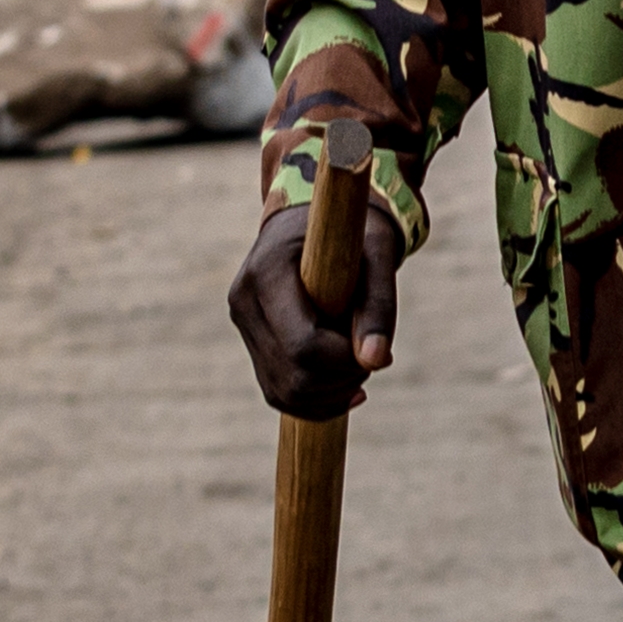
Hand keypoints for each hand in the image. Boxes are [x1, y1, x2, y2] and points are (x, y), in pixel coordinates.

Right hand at [229, 183, 398, 418]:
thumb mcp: (377, 254)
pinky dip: (316, 401)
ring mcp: (244, 325)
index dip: (345, 360)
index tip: (377, 349)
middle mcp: (244, 301)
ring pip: (283, 393)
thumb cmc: (353, 231)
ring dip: (331, 395)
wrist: (319, 220)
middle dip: (342, 380)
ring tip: (360, 364)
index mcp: (267, 272)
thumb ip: (378, 304)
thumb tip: (376, 361)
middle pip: (292, 377)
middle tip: (373, 356)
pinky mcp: (253, 343)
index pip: (302, 344)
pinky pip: (279, 392)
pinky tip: (348, 388)